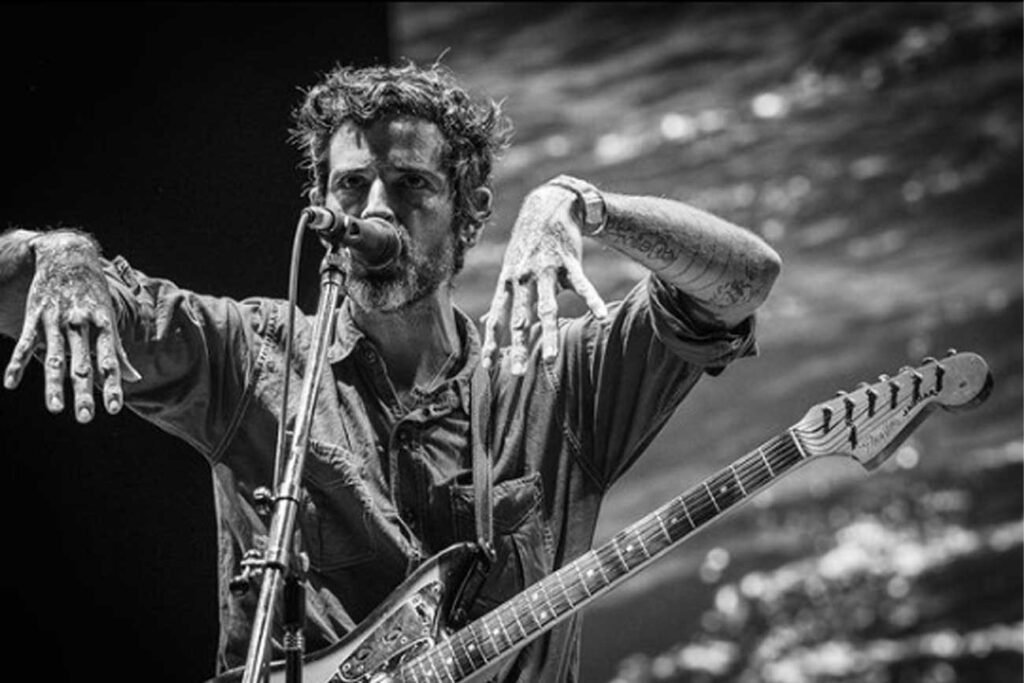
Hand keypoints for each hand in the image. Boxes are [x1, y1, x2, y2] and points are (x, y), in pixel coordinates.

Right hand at [3, 231, 140, 421]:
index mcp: (103, 326)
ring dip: (54, 384)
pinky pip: (25, 343)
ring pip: (54, 357)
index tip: (115, 408)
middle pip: (82, 365)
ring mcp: (57, 320)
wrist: (68, 257)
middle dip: (84, 392)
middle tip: (85, 418)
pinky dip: (17, 363)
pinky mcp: (36, 316)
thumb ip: (118, 351)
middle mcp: (81, 325)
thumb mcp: (109, 319)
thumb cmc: (94, 295)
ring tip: (56, 409)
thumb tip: (134, 378)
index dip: (113, 385)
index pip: (109, 361)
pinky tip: (10, 383)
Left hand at [481, 184, 607, 374]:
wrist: (549, 205)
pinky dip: (593, 301)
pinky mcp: (569, 261)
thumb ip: (501, 300)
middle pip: (520, 318)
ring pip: (547, 306)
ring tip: (550, 359)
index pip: (497, 318)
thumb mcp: (509, 270)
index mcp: (507, 283)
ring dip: (549, 334)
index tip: (489, 368)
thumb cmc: (527, 245)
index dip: (493, 342)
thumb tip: (485, 323)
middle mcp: (523, 278)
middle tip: (518, 373)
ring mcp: (546, 269)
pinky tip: (601, 317)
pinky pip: (582, 285)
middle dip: (518, 346)